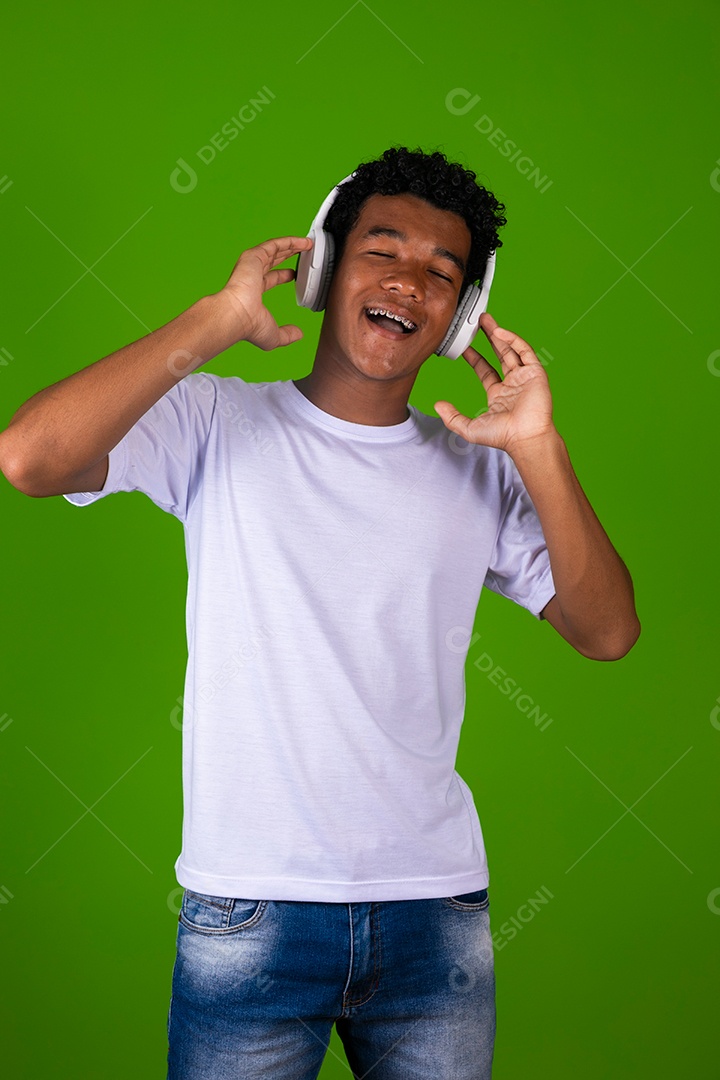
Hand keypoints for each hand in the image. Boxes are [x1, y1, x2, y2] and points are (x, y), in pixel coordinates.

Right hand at [215, 236, 313, 350]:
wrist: (236, 316)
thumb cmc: (249, 326)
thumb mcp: (274, 335)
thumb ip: (287, 335)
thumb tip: (299, 334)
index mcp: (253, 292)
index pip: (270, 279)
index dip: (284, 275)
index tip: (295, 274)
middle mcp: (251, 276)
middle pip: (273, 260)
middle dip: (288, 254)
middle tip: (303, 251)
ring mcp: (251, 265)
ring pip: (275, 250)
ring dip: (291, 245)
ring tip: (307, 243)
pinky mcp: (253, 256)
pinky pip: (275, 244)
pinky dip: (289, 241)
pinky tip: (302, 241)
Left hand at [434, 312, 555, 456]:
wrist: (525, 438)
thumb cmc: (502, 436)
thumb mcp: (469, 428)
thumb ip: (452, 417)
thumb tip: (437, 406)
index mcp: (498, 395)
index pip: (485, 370)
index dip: (474, 357)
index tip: (464, 346)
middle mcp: (512, 384)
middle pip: (499, 354)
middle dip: (488, 337)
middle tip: (477, 323)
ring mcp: (524, 377)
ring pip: (511, 349)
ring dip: (499, 333)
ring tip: (485, 319)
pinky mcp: (535, 373)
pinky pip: (524, 351)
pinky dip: (513, 340)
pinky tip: (499, 332)